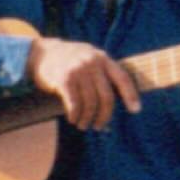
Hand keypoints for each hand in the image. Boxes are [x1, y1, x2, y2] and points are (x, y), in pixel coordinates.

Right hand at [27, 37, 142, 129]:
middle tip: (99, 126)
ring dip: (87, 118)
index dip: (131, 95)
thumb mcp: (91, 58)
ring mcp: (79, 71)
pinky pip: (74, 103)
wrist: (43, 53)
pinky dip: (75, 115)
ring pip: (90, 102)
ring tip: (83, 125)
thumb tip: (117, 100)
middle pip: (107, 96)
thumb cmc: (71, 60)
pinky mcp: (64, 79)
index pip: (123, 78)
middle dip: (104, 115)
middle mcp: (93, 64)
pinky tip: (73, 119)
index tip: (136, 110)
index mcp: (104, 59)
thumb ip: (103, 72)